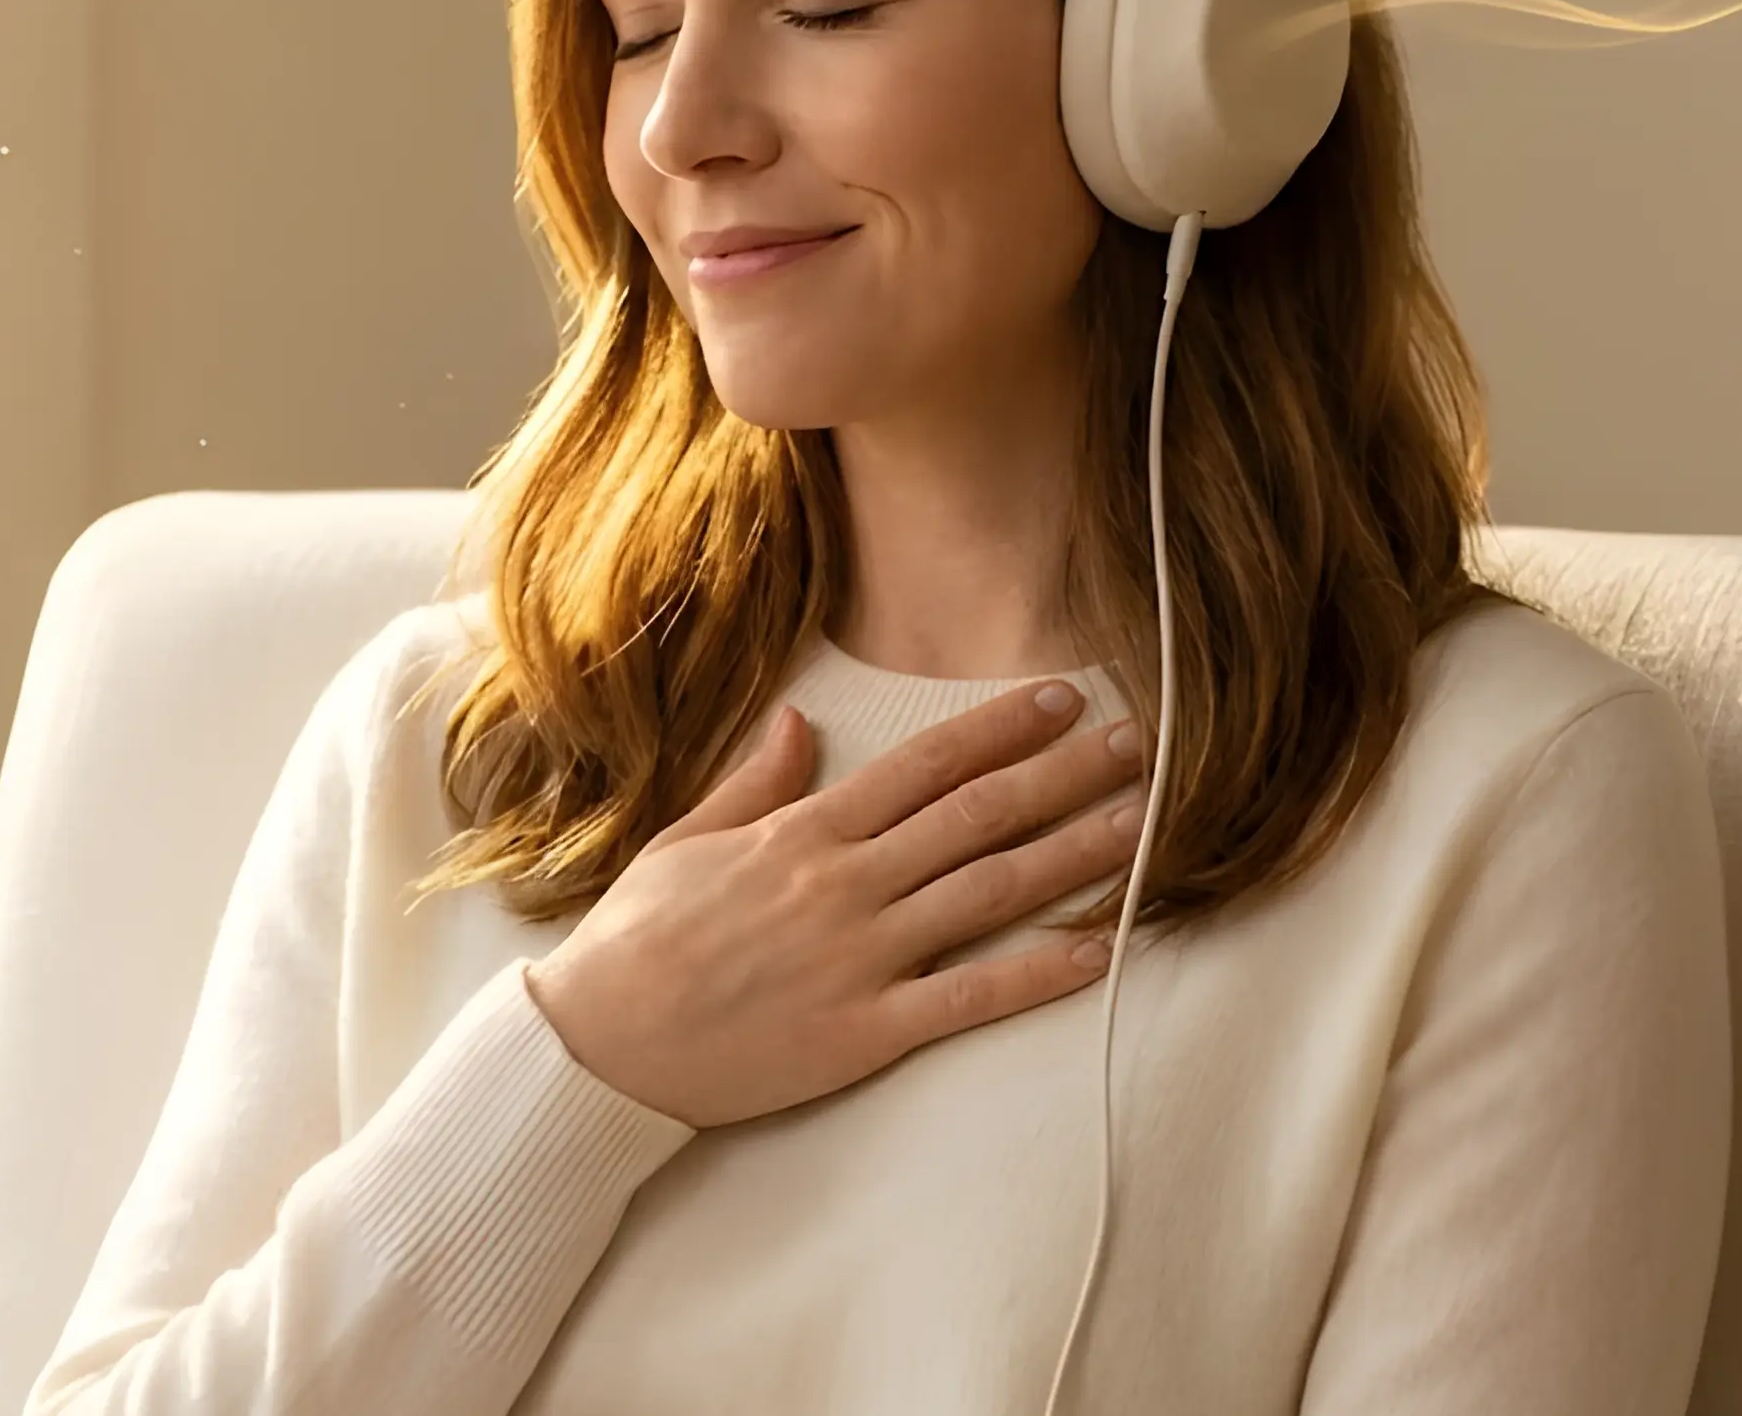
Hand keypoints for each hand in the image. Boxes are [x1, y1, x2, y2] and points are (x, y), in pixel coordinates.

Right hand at [520, 677, 1149, 1128]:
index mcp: (804, 832)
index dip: (999, 728)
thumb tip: (801, 720)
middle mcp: (845, 883)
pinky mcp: (865, 1032)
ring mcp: (860, 957)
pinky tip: (1098, 952)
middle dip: (1062, 775)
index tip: (1057, 698)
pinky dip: (1037, 975)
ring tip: (1142, 825)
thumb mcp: (685, 840)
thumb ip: (756, 782)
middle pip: (976, 816)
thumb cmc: (634, 942)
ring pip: (988, 893)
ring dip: (1072, 855)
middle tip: (1136, 745)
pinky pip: (968, 999)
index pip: (924, 765)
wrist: (599, 1044)